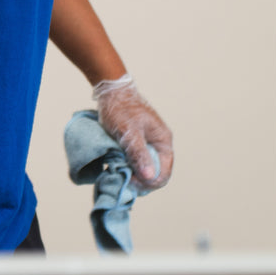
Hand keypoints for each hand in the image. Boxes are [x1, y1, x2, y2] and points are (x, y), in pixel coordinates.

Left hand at [93, 75, 173, 190]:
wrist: (111, 91)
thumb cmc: (121, 109)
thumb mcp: (129, 132)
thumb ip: (139, 154)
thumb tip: (149, 176)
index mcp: (163, 141)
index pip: (164, 172)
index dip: (150, 183)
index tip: (132, 182)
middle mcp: (159, 144)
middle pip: (156, 172)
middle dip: (142, 181)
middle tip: (124, 181)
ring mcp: (149, 143)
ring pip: (146, 167)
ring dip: (135, 174)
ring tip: (120, 174)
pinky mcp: (139, 142)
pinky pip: (138, 160)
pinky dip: (130, 166)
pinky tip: (119, 167)